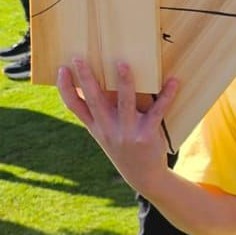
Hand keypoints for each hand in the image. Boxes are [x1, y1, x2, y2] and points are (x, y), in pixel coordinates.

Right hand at [57, 60, 177, 191]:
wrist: (144, 176)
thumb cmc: (124, 147)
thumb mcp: (106, 134)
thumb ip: (100, 115)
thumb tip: (98, 85)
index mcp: (96, 127)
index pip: (75, 106)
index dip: (65, 88)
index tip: (62, 69)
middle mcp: (108, 129)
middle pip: (94, 100)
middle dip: (87, 79)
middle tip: (80, 59)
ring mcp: (127, 132)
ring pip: (125, 103)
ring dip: (124, 83)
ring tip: (123, 64)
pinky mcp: (147, 134)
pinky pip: (158, 111)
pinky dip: (167, 95)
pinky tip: (174, 81)